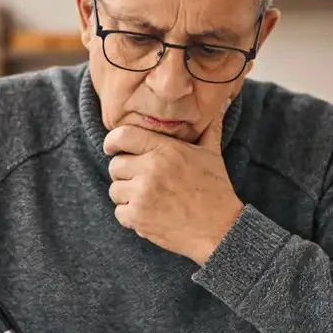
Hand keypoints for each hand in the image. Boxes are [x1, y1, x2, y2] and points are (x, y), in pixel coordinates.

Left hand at [103, 120, 242, 264]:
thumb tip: (220, 103)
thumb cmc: (216, 190)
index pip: (123, 136)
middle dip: (125, 174)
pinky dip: (130, 216)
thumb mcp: (212, 154)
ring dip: (127, 196)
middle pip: (115, 165)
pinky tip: (149, 215)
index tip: (111, 148)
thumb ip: (208, 128)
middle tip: (142, 181)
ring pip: (115, 190)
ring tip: (147, 199)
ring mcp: (142, 193)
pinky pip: (119, 212)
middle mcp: (151, 168)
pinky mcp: (138, 217)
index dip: (112, 142)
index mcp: (166, 149)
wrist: (220, 229)